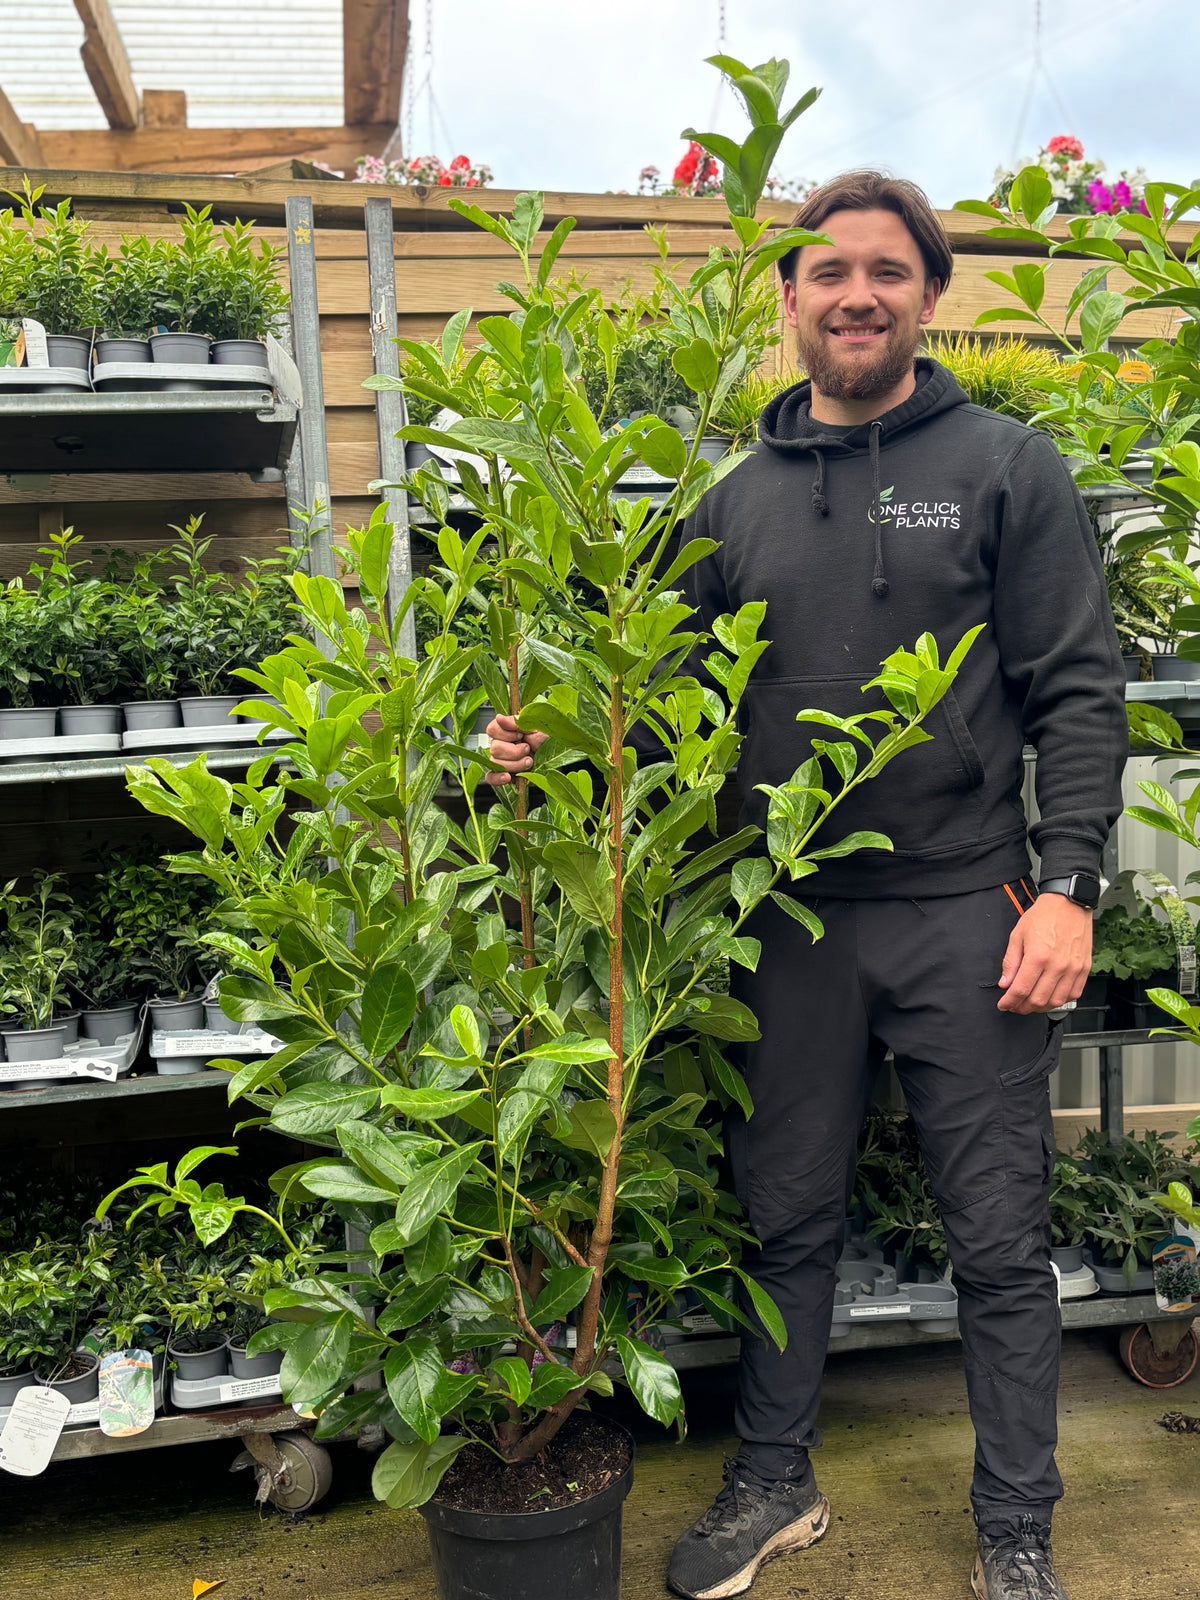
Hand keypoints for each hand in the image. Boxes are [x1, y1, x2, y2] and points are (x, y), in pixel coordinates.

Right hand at [484, 712, 548, 786]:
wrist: (562, 756)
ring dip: (514, 764)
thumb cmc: (550, 739)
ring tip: (529, 762)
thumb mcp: (538, 725)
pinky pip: (491, 778)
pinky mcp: (507, 774)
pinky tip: (508, 777)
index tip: (520, 734)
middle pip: (494, 748)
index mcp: (509, 730)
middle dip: (513, 750)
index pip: (493, 729)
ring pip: (496, 763)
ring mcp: (504, 760)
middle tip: (528, 749)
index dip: (505, 733)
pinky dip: (498, 778)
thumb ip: (518, 721)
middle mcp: (504, 744)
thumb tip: (499, 718)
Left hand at [997, 894, 1092, 1013]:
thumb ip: (1011, 962)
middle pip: (1038, 1000)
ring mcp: (1073, 969)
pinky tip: (1050, 996)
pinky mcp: (1084, 969)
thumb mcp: (1018, 935)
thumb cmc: (1044, 916)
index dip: (1009, 1002)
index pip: (1021, 990)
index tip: (1004, 1004)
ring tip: (1031, 1002)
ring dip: (1041, 1007)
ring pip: (1056, 1001)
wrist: (1069, 904)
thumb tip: (1005, 983)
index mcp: (1038, 957)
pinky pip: (1073, 994)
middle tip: (1015, 1005)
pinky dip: (1060, 1000)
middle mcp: (1058, 965)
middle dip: (1022, 1007)